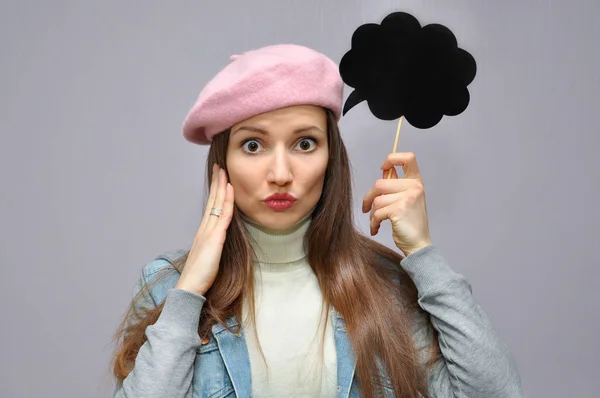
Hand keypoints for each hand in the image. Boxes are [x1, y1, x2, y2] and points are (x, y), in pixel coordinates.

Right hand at [175, 163, 234, 295]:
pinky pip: (223, 215)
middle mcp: (204, 228)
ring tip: (224, 171)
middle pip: (212, 200)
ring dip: (221, 186)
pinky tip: (230, 189)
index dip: (215, 191)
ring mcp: (208, 231)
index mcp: (203, 232)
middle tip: (219, 166)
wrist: (190, 287)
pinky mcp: (214, 238)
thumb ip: (214, 246)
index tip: (219, 178)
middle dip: (216, 182)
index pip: (211, 206)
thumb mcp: (210, 257)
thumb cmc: (200, 276)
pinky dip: (227, 201)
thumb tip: (220, 242)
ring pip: (217, 203)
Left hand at [362, 152, 432, 255]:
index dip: (392, 159)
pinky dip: (373, 222)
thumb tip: (384, 171)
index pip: (408, 158)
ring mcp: (407, 197)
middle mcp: (414, 187)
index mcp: (416, 182)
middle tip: (366, 208)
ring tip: (376, 222)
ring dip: (372, 213)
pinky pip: (377, 212)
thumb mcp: (407, 199)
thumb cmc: (410, 224)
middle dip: (369, 197)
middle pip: (380, 183)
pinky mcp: (399, 209)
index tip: (383, 168)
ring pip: (377, 199)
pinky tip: (376, 229)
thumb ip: (396, 185)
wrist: (418, 245)